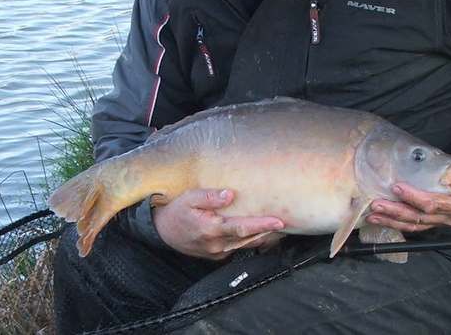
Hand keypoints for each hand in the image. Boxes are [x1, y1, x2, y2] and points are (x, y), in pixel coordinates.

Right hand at [152, 188, 284, 258]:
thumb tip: (230, 195)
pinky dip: (251, 241)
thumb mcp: (190, 197)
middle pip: (249, 238)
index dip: (262, 224)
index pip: (243, 227)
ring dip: (263, 238)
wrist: (161, 230)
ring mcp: (216, 252)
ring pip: (245, 245)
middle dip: (269, 232)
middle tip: (290, 224)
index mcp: (211, 229)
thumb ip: (210, 196)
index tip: (279, 221)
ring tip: (280, 229)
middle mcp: (216, 244)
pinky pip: (238, 248)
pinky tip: (261, 234)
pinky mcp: (215, 255)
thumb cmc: (176, 210)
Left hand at [367, 158, 450, 232]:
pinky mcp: (434, 221)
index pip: (432, 204)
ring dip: (392, 221)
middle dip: (395, 212)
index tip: (397, 187)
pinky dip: (397, 224)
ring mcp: (440, 221)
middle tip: (376, 204)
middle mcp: (448, 218)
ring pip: (413, 225)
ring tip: (373, 214)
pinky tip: (382, 219)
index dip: (414, 197)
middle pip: (418, 218)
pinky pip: (414, 226)